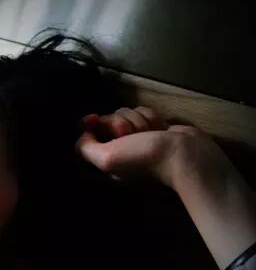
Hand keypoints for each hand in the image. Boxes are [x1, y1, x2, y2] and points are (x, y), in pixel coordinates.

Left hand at [77, 107, 255, 269]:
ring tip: (150, 134)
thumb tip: (84, 130)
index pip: (86, 134)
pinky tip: (160, 129)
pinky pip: (142, 111)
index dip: (89, 124)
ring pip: (126, 112)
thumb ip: (85, 148)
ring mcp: (135, 137)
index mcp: (104, 159)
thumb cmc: (145, 158)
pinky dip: (151, 117)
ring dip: (138, 120)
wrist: (185, 154)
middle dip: (120, 122)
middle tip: (131, 136)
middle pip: (107, 119)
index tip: (94, 119)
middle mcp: (117, 148)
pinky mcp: (151, 128)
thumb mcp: (107, 158)